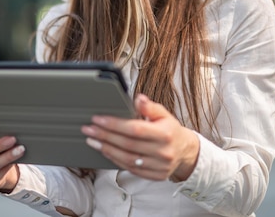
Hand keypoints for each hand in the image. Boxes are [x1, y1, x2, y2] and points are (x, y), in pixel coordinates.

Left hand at [81, 94, 198, 180]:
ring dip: (106, 149)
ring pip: (127, 159)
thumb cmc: (170, 130)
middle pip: (127, 144)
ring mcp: (159, 166)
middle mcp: (163, 152)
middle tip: (89, 129)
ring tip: (92, 140)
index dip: (114, 124)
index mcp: (165, 134)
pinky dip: (115, 160)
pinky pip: (130, 169)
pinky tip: (105, 151)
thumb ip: (150, 107)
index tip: (98, 119)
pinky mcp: (154, 176)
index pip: (135, 129)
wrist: (185, 151)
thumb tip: (138, 99)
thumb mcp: (164, 114)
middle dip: (105, 136)